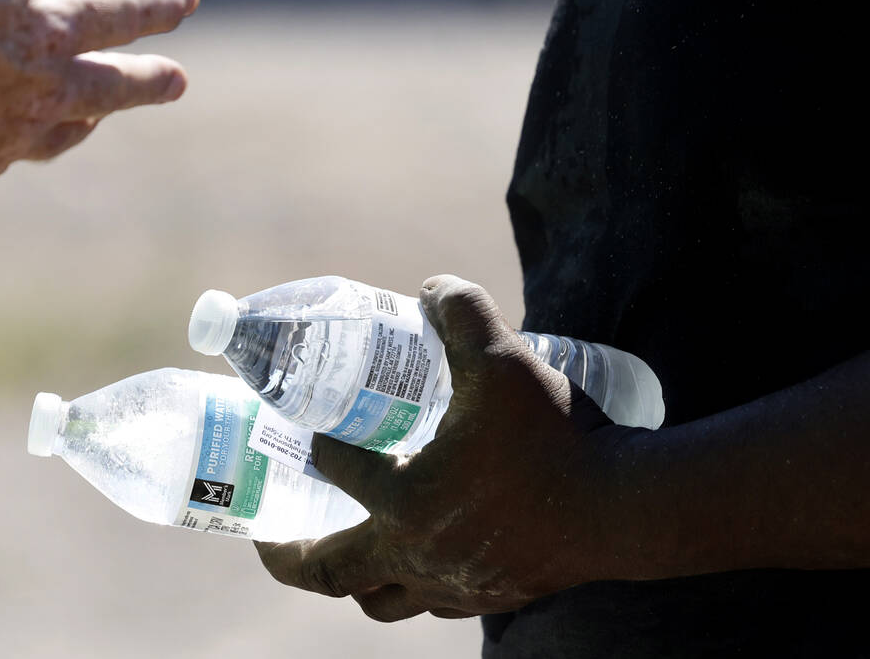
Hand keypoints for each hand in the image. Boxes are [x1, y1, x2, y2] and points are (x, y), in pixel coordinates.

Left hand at [256, 275, 624, 620]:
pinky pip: (432, 605)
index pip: (335, 469)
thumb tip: (431, 288)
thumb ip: (462, 312)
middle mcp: (416, 554)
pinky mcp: (490, 598)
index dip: (315, 442)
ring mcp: (453, 585)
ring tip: (342, 548)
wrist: (625, 508)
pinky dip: (412, 585)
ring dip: (351, 578)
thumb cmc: (557, 437)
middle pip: (329, 571)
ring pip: (378, 601)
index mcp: (404, 500)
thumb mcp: (504, 359)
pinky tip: (421, 557)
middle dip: (288, 555)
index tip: (311, 426)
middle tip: (269, 534)